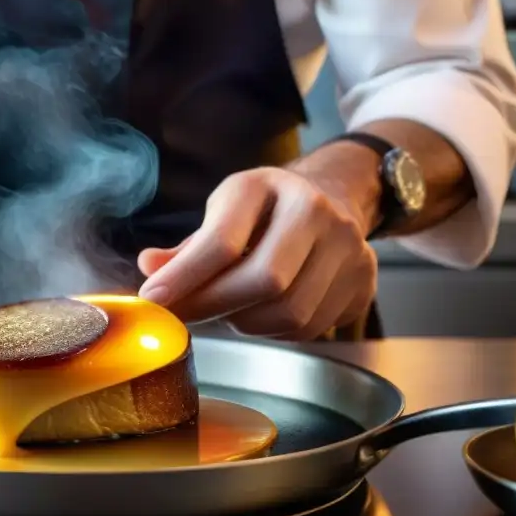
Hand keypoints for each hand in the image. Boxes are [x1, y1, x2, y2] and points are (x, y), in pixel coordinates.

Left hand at [137, 167, 377, 340]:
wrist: (334, 199)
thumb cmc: (265, 210)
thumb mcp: (223, 211)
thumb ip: (187, 247)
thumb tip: (150, 269)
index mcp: (266, 185)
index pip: (223, 240)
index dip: (185, 277)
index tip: (154, 299)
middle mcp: (314, 210)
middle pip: (264, 281)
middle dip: (216, 307)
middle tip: (187, 314)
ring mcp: (347, 246)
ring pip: (290, 313)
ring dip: (248, 322)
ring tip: (231, 308)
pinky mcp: (364, 280)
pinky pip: (312, 328)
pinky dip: (277, 331)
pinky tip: (264, 312)